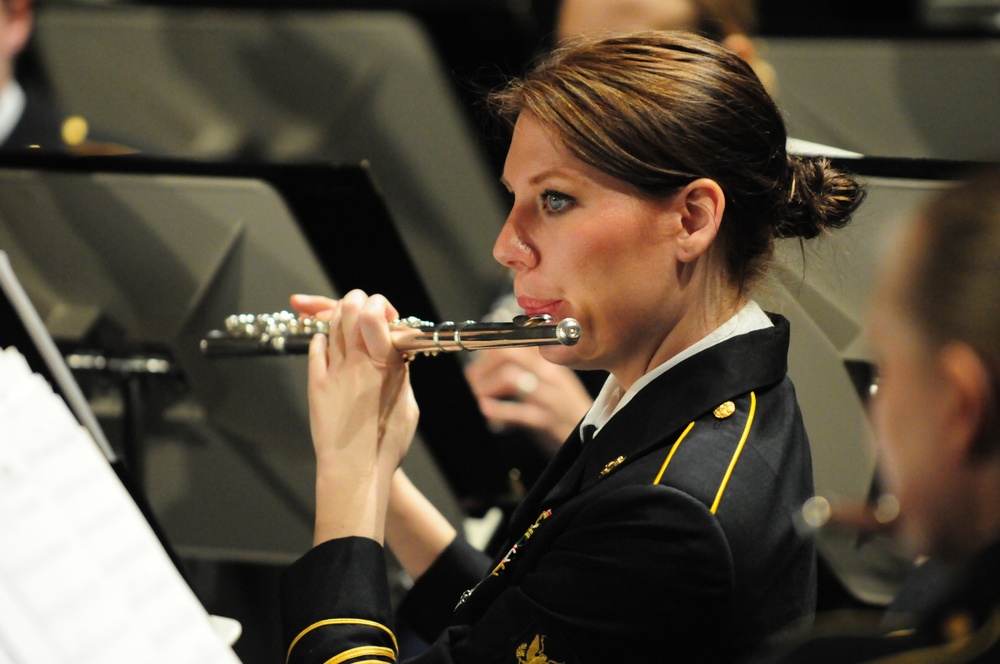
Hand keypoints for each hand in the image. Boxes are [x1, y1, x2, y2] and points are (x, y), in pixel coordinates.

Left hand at [296, 290, 418, 544]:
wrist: (354, 472)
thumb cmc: (386, 446)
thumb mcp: (408, 408)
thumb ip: (403, 377)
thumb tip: (400, 358)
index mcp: (384, 365)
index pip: (375, 314)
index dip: (379, 305)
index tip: (385, 312)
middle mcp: (356, 363)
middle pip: (350, 310)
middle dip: (357, 301)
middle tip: (363, 307)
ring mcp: (333, 372)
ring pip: (331, 326)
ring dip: (337, 314)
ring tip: (345, 317)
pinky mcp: (316, 385)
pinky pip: (315, 349)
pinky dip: (321, 338)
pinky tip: (325, 339)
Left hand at [464, 346, 592, 456]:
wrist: (596, 435)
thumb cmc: (565, 406)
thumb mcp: (549, 379)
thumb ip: (526, 365)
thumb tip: (490, 359)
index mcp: (552, 359)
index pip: (516, 339)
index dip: (489, 348)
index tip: (474, 361)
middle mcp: (552, 373)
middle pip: (510, 353)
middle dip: (483, 365)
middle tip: (471, 379)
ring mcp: (551, 396)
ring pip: (512, 378)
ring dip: (485, 386)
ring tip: (476, 395)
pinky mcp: (549, 420)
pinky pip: (520, 412)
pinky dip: (498, 410)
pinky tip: (486, 410)